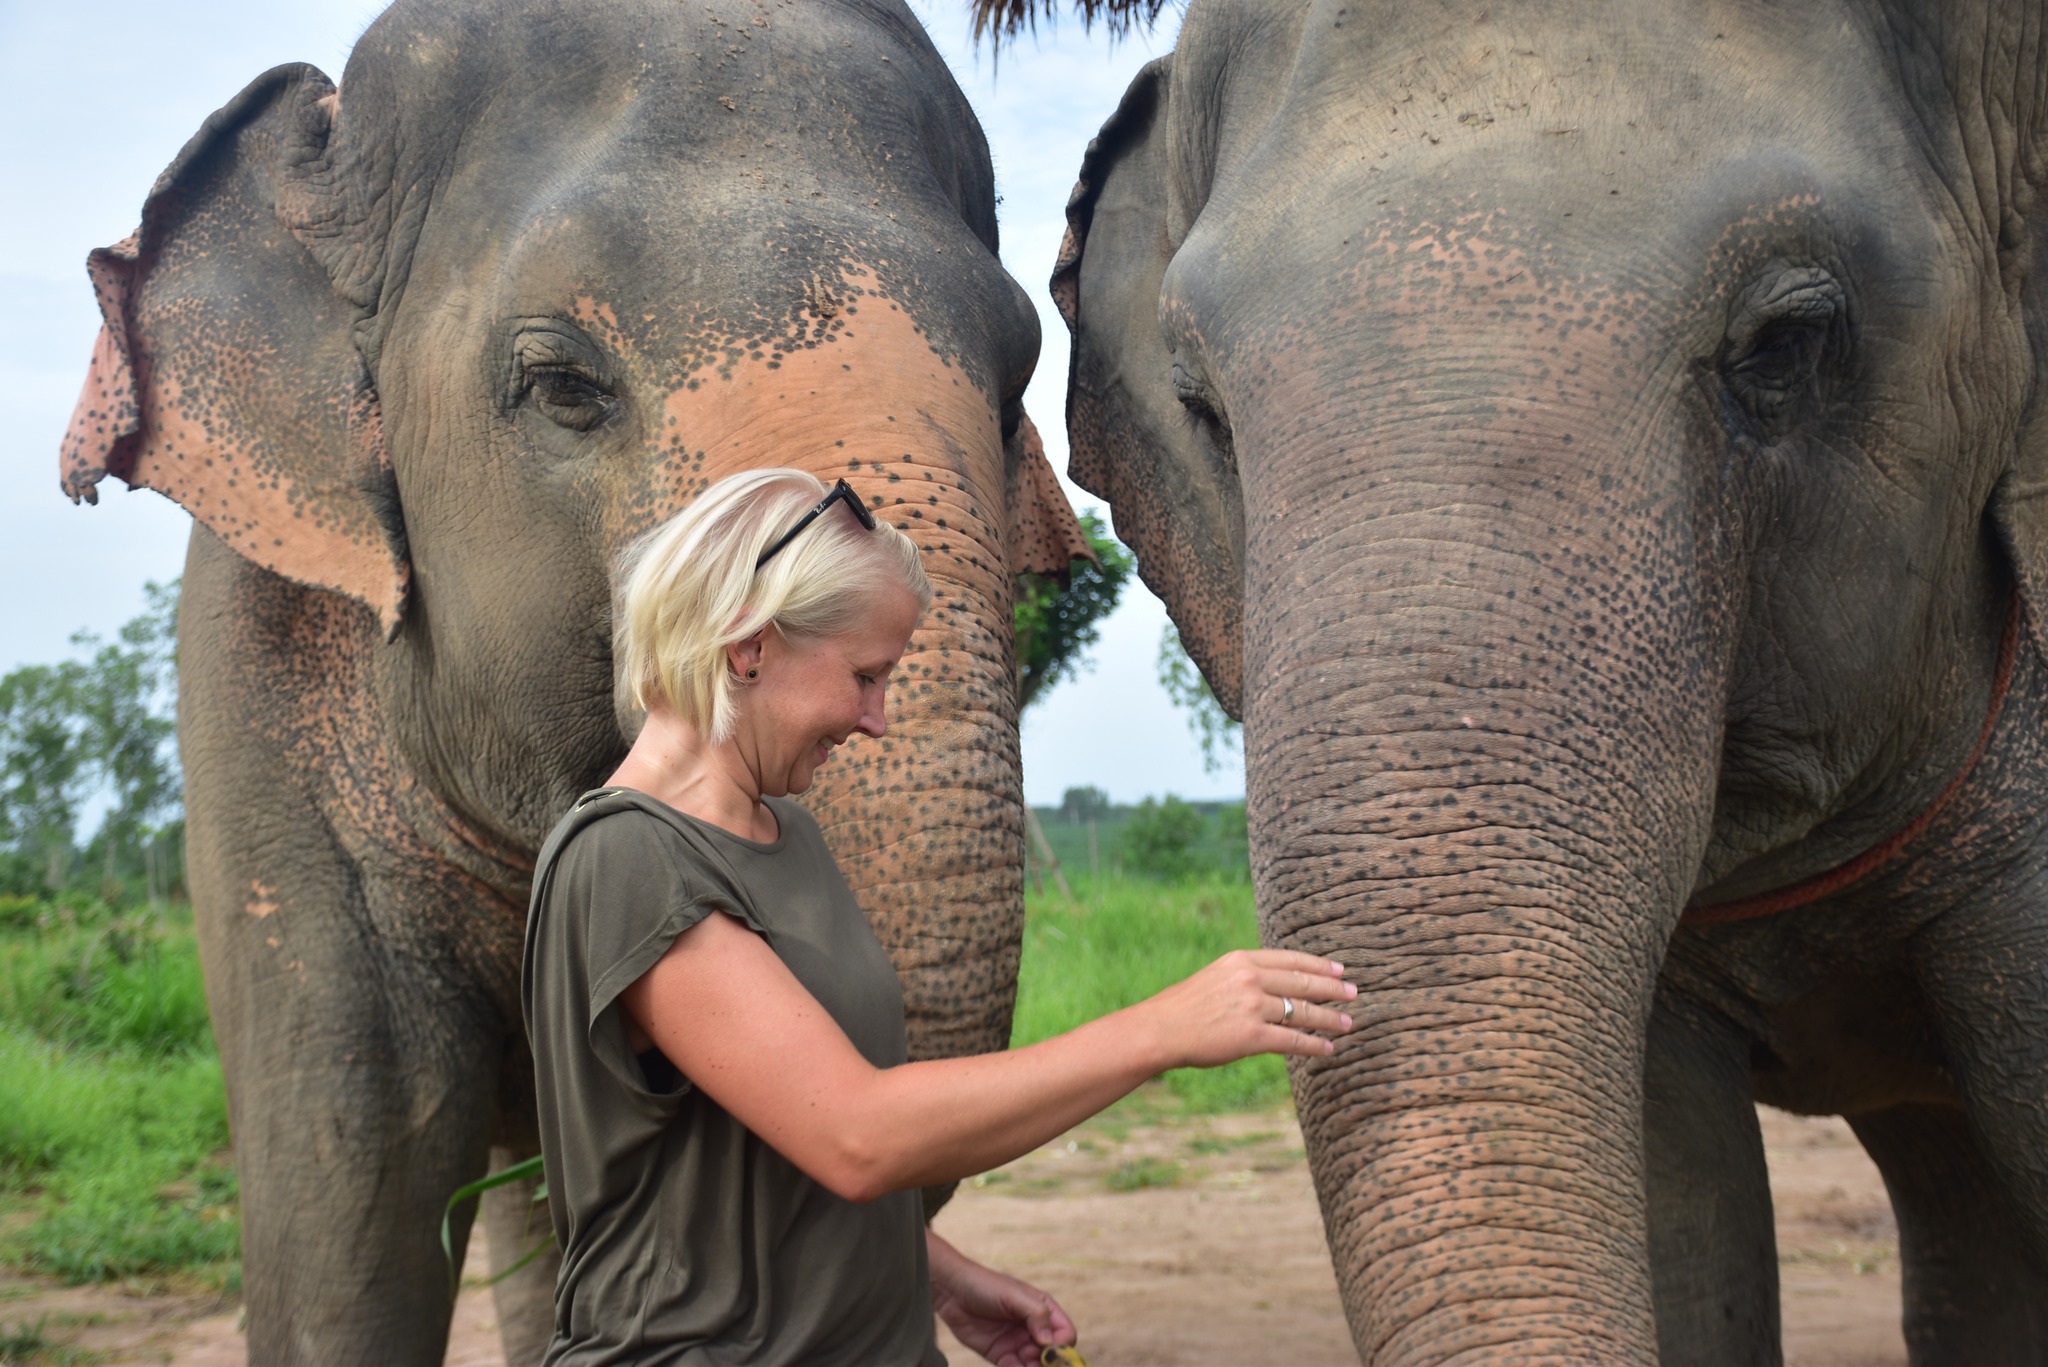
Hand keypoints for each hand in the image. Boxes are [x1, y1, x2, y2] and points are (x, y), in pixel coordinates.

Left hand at [929, 1231, 1075, 1366]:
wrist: (952, 1292)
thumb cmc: (985, 1286)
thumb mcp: (1014, 1295)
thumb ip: (1036, 1314)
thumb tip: (1050, 1342)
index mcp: (1043, 1310)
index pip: (1065, 1334)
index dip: (1061, 1346)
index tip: (1047, 1350)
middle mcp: (1033, 1329)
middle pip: (1052, 1355)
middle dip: (1047, 1363)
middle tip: (1029, 1358)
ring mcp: (1017, 1344)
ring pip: (1034, 1366)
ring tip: (1019, 1362)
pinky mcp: (1000, 1356)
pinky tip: (1008, 1365)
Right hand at [1141, 949, 1355, 1068]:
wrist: (1161, 1029)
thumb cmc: (1184, 1006)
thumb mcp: (1215, 977)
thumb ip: (1245, 977)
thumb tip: (1275, 986)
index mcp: (1242, 960)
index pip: (1291, 960)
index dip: (1319, 965)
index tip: (1338, 970)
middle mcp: (1250, 979)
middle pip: (1303, 982)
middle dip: (1332, 989)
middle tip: (1353, 993)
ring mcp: (1253, 1007)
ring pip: (1303, 1012)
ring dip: (1329, 1018)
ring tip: (1347, 1023)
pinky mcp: (1252, 1036)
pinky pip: (1293, 1040)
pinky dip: (1314, 1045)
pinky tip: (1327, 1047)